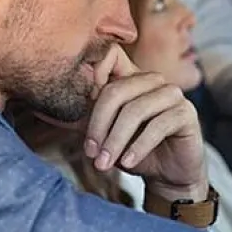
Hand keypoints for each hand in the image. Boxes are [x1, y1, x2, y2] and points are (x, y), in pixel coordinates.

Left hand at [85, 45, 207, 202]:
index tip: (76, 110)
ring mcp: (172, 94)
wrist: (167, 176)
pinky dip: (139, 146)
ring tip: (105, 163)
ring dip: (116, 140)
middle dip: (99, 125)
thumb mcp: (103, 134)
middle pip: (117, 91)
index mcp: (131, 77)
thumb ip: (82, 118)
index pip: (110, 56)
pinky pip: (158, 125)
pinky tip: (128, 163)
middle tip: (91, 153)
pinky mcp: (186, 113)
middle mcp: (153, 80)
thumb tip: (45, 109)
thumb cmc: (133, 151)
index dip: (92, 73)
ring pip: (136, 110)